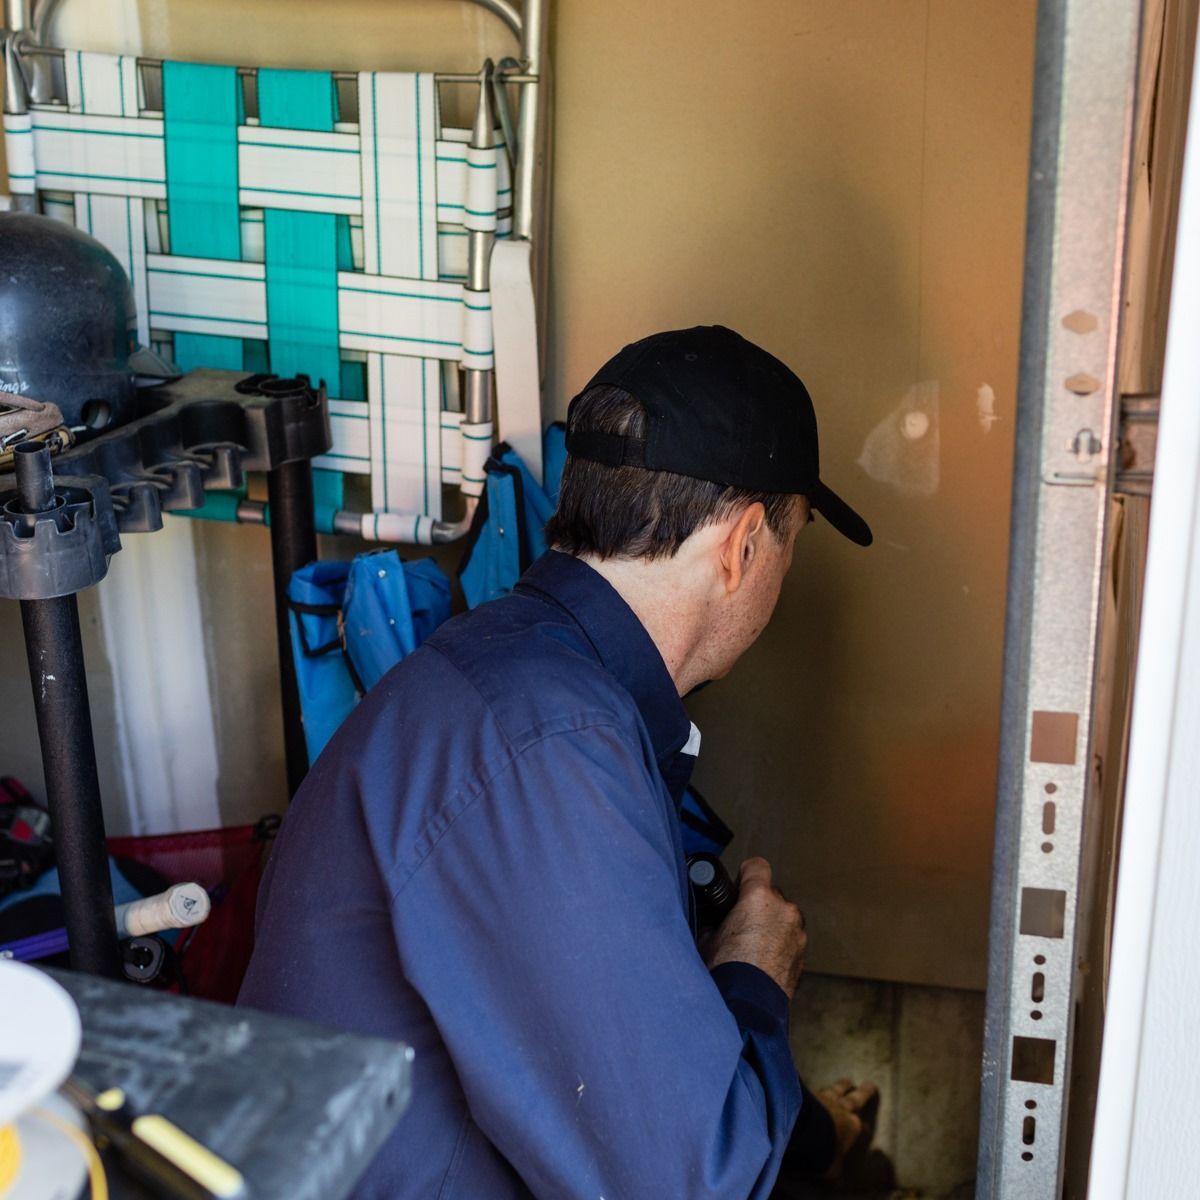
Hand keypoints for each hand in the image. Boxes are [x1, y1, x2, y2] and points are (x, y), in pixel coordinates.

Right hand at [703, 857, 806, 998]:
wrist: (747, 1006)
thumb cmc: (726, 971)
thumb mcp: (708, 937)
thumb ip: (717, 919)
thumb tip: (718, 920)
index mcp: (758, 898)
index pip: (757, 866)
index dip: (746, 875)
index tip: (740, 885)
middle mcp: (784, 909)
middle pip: (771, 895)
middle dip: (758, 906)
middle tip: (741, 926)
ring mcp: (797, 931)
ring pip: (783, 918)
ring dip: (772, 926)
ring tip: (754, 948)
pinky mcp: (803, 953)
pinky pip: (790, 938)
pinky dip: (780, 945)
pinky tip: (764, 961)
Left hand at [814, 1079, 877, 1181]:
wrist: (803, 1130)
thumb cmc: (823, 1152)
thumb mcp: (833, 1169)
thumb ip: (836, 1169)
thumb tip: (837, 1179)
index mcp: (852, 1127)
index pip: (862, 1127)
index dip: (865, 1128)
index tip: (868, 1127)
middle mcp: (841, 1109)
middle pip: (855, 1099)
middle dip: (864, 1093)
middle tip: (870, 1085)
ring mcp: (824, 1098)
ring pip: (837, 1089)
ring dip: (842, 1085)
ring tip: (848, 1080)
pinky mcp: (808, 1093)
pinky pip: (816, 1088)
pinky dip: (818, 1088)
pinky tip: (816, 1086)